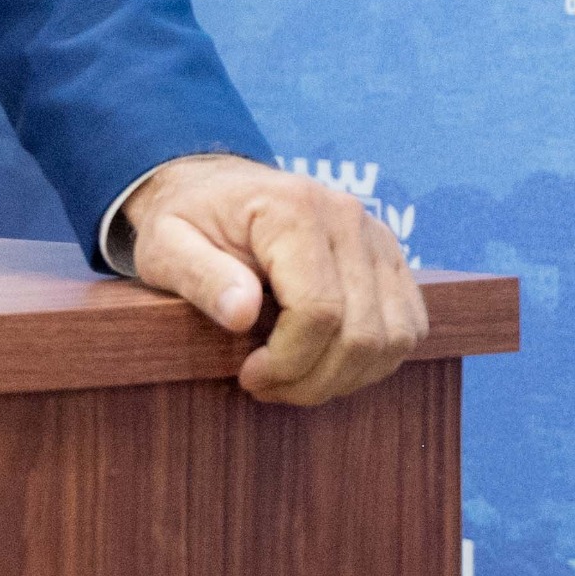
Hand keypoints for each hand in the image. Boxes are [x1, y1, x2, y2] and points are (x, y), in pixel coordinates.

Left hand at [121, 152, 427, 406]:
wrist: (214, 187)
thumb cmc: (187, 219)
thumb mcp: (166, 245)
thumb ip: (200, 276)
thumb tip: (241, 314)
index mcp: (293, 209)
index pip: (318, 310)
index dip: (288, 361)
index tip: (249, 377)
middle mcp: (348, 217)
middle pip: (361, 332)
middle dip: (314, 379)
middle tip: (267, 388)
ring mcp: (378, 237)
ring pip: (393, 337)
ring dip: (346, 377)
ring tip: (294, 380)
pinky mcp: (391, 259)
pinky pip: (408, 327)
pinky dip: (373, 360)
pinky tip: (325, 364)